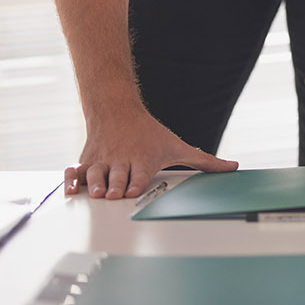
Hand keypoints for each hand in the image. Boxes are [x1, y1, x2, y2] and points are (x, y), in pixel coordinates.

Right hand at [66, 106, 236, 198]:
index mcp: (143, 159)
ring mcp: (102, 161)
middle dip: (114, 185)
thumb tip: (233, 168)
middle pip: (116, 176)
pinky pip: (75, 172)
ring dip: (94, 184)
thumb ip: (205, 161)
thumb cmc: (150, 133)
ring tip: (96, 193)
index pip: (139, 174)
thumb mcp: (179, 146)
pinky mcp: (87, 161)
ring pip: (95, 174)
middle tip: (112, 194)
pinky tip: (71, 190)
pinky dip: (71, 180)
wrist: (119, 111)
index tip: (131, 191)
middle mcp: (121, 161)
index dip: (135, 182)